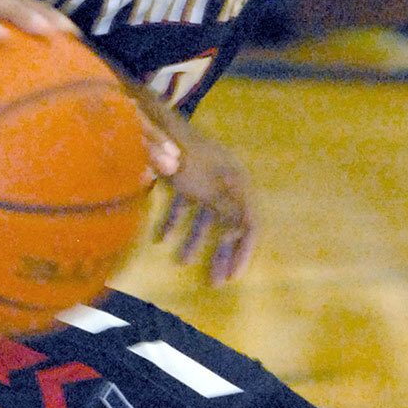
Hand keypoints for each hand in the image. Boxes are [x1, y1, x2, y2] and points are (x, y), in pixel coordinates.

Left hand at [148, 105, 256, 285]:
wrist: (156, 125)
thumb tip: (242, 234)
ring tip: (181, 262)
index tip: (234, 277)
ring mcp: (204, 180)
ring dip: (194, 240)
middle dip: (221, 253)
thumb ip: (226, 210)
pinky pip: (183, 206)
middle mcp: (225, 183)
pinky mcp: (183, 178)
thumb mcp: (208, 188)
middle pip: (229, 224)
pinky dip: (173, 222)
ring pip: (204, 217)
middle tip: (215, 282)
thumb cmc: (185, 157)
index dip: (244, 252)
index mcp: (238, 184)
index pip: (250, 224)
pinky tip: (160, 239)